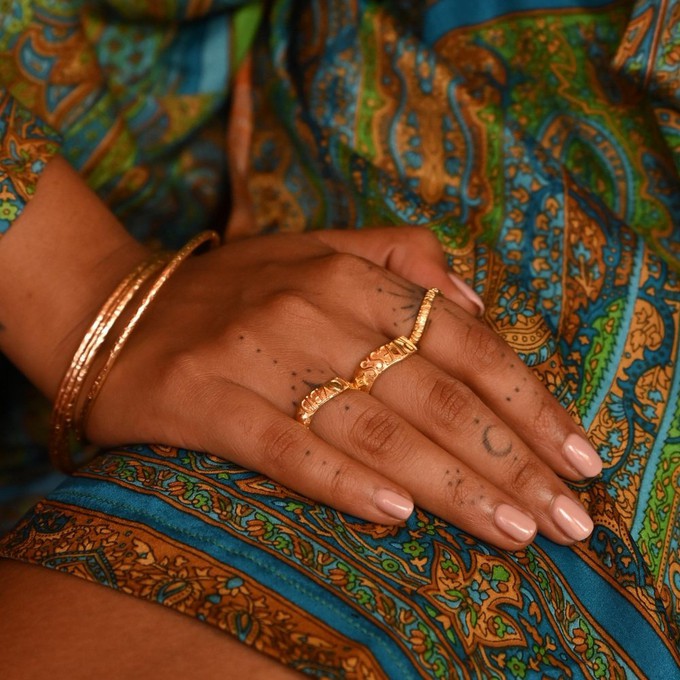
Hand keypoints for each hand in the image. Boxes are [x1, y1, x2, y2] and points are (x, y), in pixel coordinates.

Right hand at [87, 228, 599, 549]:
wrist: (115, 309)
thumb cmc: (233, 288)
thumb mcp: (317, 249)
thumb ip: (400, 260)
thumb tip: (476, 299)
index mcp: (346, 274)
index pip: (460, 340)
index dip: (526, 399)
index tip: (576, 455)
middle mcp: (309, 308)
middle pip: (431, 394)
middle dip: (508, 460)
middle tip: (565, 519)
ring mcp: (255, 354)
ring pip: (372, 427)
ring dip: (450, 485)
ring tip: (511, 529)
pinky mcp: (204, 400)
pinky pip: (284, 447)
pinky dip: (341, 482)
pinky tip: (397, 517)